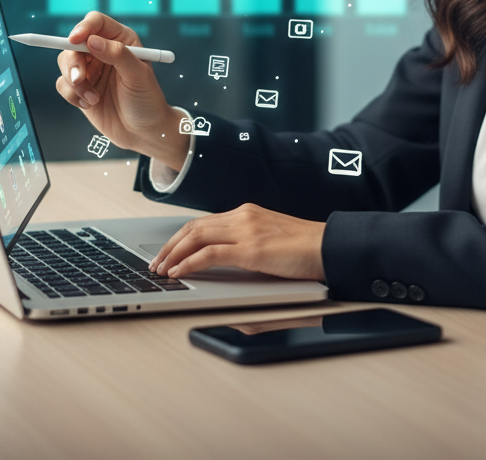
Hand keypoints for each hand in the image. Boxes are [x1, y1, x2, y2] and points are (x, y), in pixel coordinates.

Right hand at [55, 11, 187, 169]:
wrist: (142, 132)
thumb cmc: (146, 100)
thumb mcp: (137, 75)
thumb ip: (117, 55)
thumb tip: (92, 41)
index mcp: (121, 40)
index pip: (96, 22)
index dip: (83, 28)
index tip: (75, 40)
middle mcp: (103, 50)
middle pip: (74, 42)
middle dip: (73, 61)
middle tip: (79, 79)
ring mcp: (90, 69)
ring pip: (65, 62)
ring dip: (74, 82)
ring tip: (93, 99)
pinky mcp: (80, 87)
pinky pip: (63, 83)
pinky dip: (72, 95)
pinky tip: (89, 105)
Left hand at [149, 203, 325, 281]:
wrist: (329, 246)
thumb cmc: (305, 249)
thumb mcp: (269, 242)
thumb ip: (246, 245)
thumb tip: (222, 262)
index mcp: (247, 213)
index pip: (203, 222)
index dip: (180, 237)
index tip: (167, 252)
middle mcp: (243, 216)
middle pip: (193, 227)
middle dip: (170, 245)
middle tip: (156, 262)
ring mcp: (246, 230)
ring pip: (196, 237)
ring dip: (173, 254)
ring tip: (162, 269)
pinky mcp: (251, 249)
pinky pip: (209, 254)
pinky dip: (189, 263)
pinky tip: (179, 273)